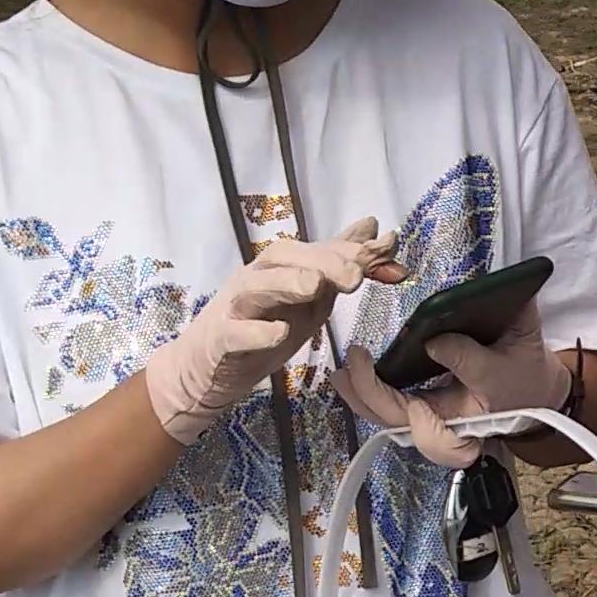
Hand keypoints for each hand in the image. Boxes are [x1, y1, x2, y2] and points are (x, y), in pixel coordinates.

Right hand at [146, 218, 401, 445]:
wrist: (208, 368)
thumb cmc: (261, 325)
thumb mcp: (311, 297)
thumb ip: (341, 266)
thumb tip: (375, 228)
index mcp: (281, 268)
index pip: (316, 248)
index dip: (352, 247)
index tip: (389, 247)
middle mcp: (256, 278)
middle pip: (284, 257)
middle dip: (322, 261)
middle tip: (356, 275)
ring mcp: (236, 307)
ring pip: (257, 286)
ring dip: (287, 283)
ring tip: (315, 286)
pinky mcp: (221, 339)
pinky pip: (235, 332)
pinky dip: (256, 332)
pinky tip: (280, 334)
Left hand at [337, 304, 570, 469]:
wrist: (532, 396)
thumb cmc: (526, 368)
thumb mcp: (524, 337)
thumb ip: (514, 313)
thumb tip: (478, 293)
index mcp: (491, 400)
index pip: (469, 389)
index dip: (454, 365)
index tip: (434, 343)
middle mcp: (460, 420)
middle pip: (411, 424)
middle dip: (378, 395)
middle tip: (359, 359)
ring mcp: (438, 422)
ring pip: (392, 423)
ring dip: (362, 399)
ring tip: (342, 371)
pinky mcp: (421, 416)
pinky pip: (388, 416)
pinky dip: (364, 400)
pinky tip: (346, 377)